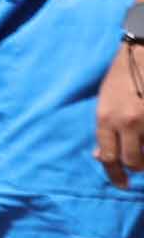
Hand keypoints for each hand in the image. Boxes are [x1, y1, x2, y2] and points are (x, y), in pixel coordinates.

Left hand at [105, 40, 143, 189]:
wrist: (142, 53)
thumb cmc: (121, 75)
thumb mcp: (104, 101)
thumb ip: (104, 130)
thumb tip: (100, 156)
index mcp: (106, 118)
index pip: (108, 158)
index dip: (115, 175)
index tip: (122, 184)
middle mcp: (128, 122)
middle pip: (133, 162)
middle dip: (136, 167)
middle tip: (138, 166)